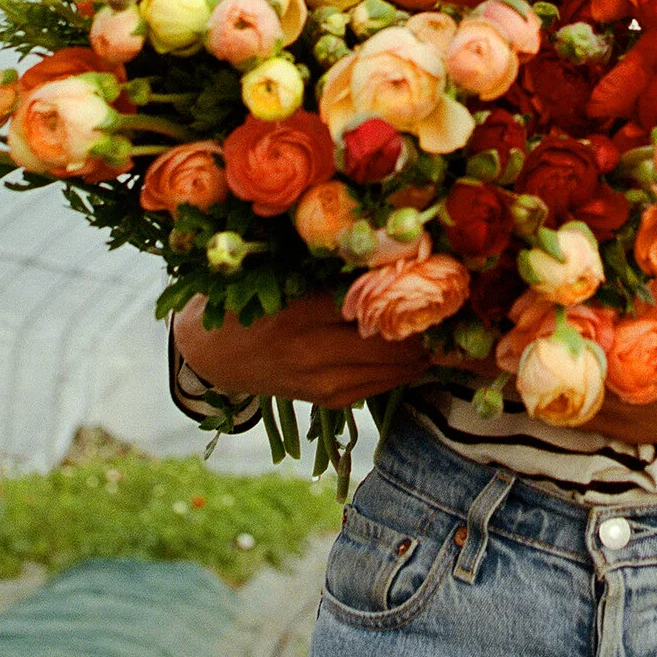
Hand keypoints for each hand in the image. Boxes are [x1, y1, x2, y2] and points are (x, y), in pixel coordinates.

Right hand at [173, 290, 433, 409]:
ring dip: (419, 348)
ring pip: (394, 368)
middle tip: (444, 302)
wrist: (212, 355)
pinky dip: (400, 365)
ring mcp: (322, 383)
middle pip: (392, 342)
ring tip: (434, 323)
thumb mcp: (279, 275)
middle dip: (423, 325)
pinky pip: (381, 384)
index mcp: (299, 313)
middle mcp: (312, 353)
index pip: (371, 303)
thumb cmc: (248, 302)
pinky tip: (408, 346)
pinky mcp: (327, 400)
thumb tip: (395, 256)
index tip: (433, 273)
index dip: (406, 289)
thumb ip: (328, 270)